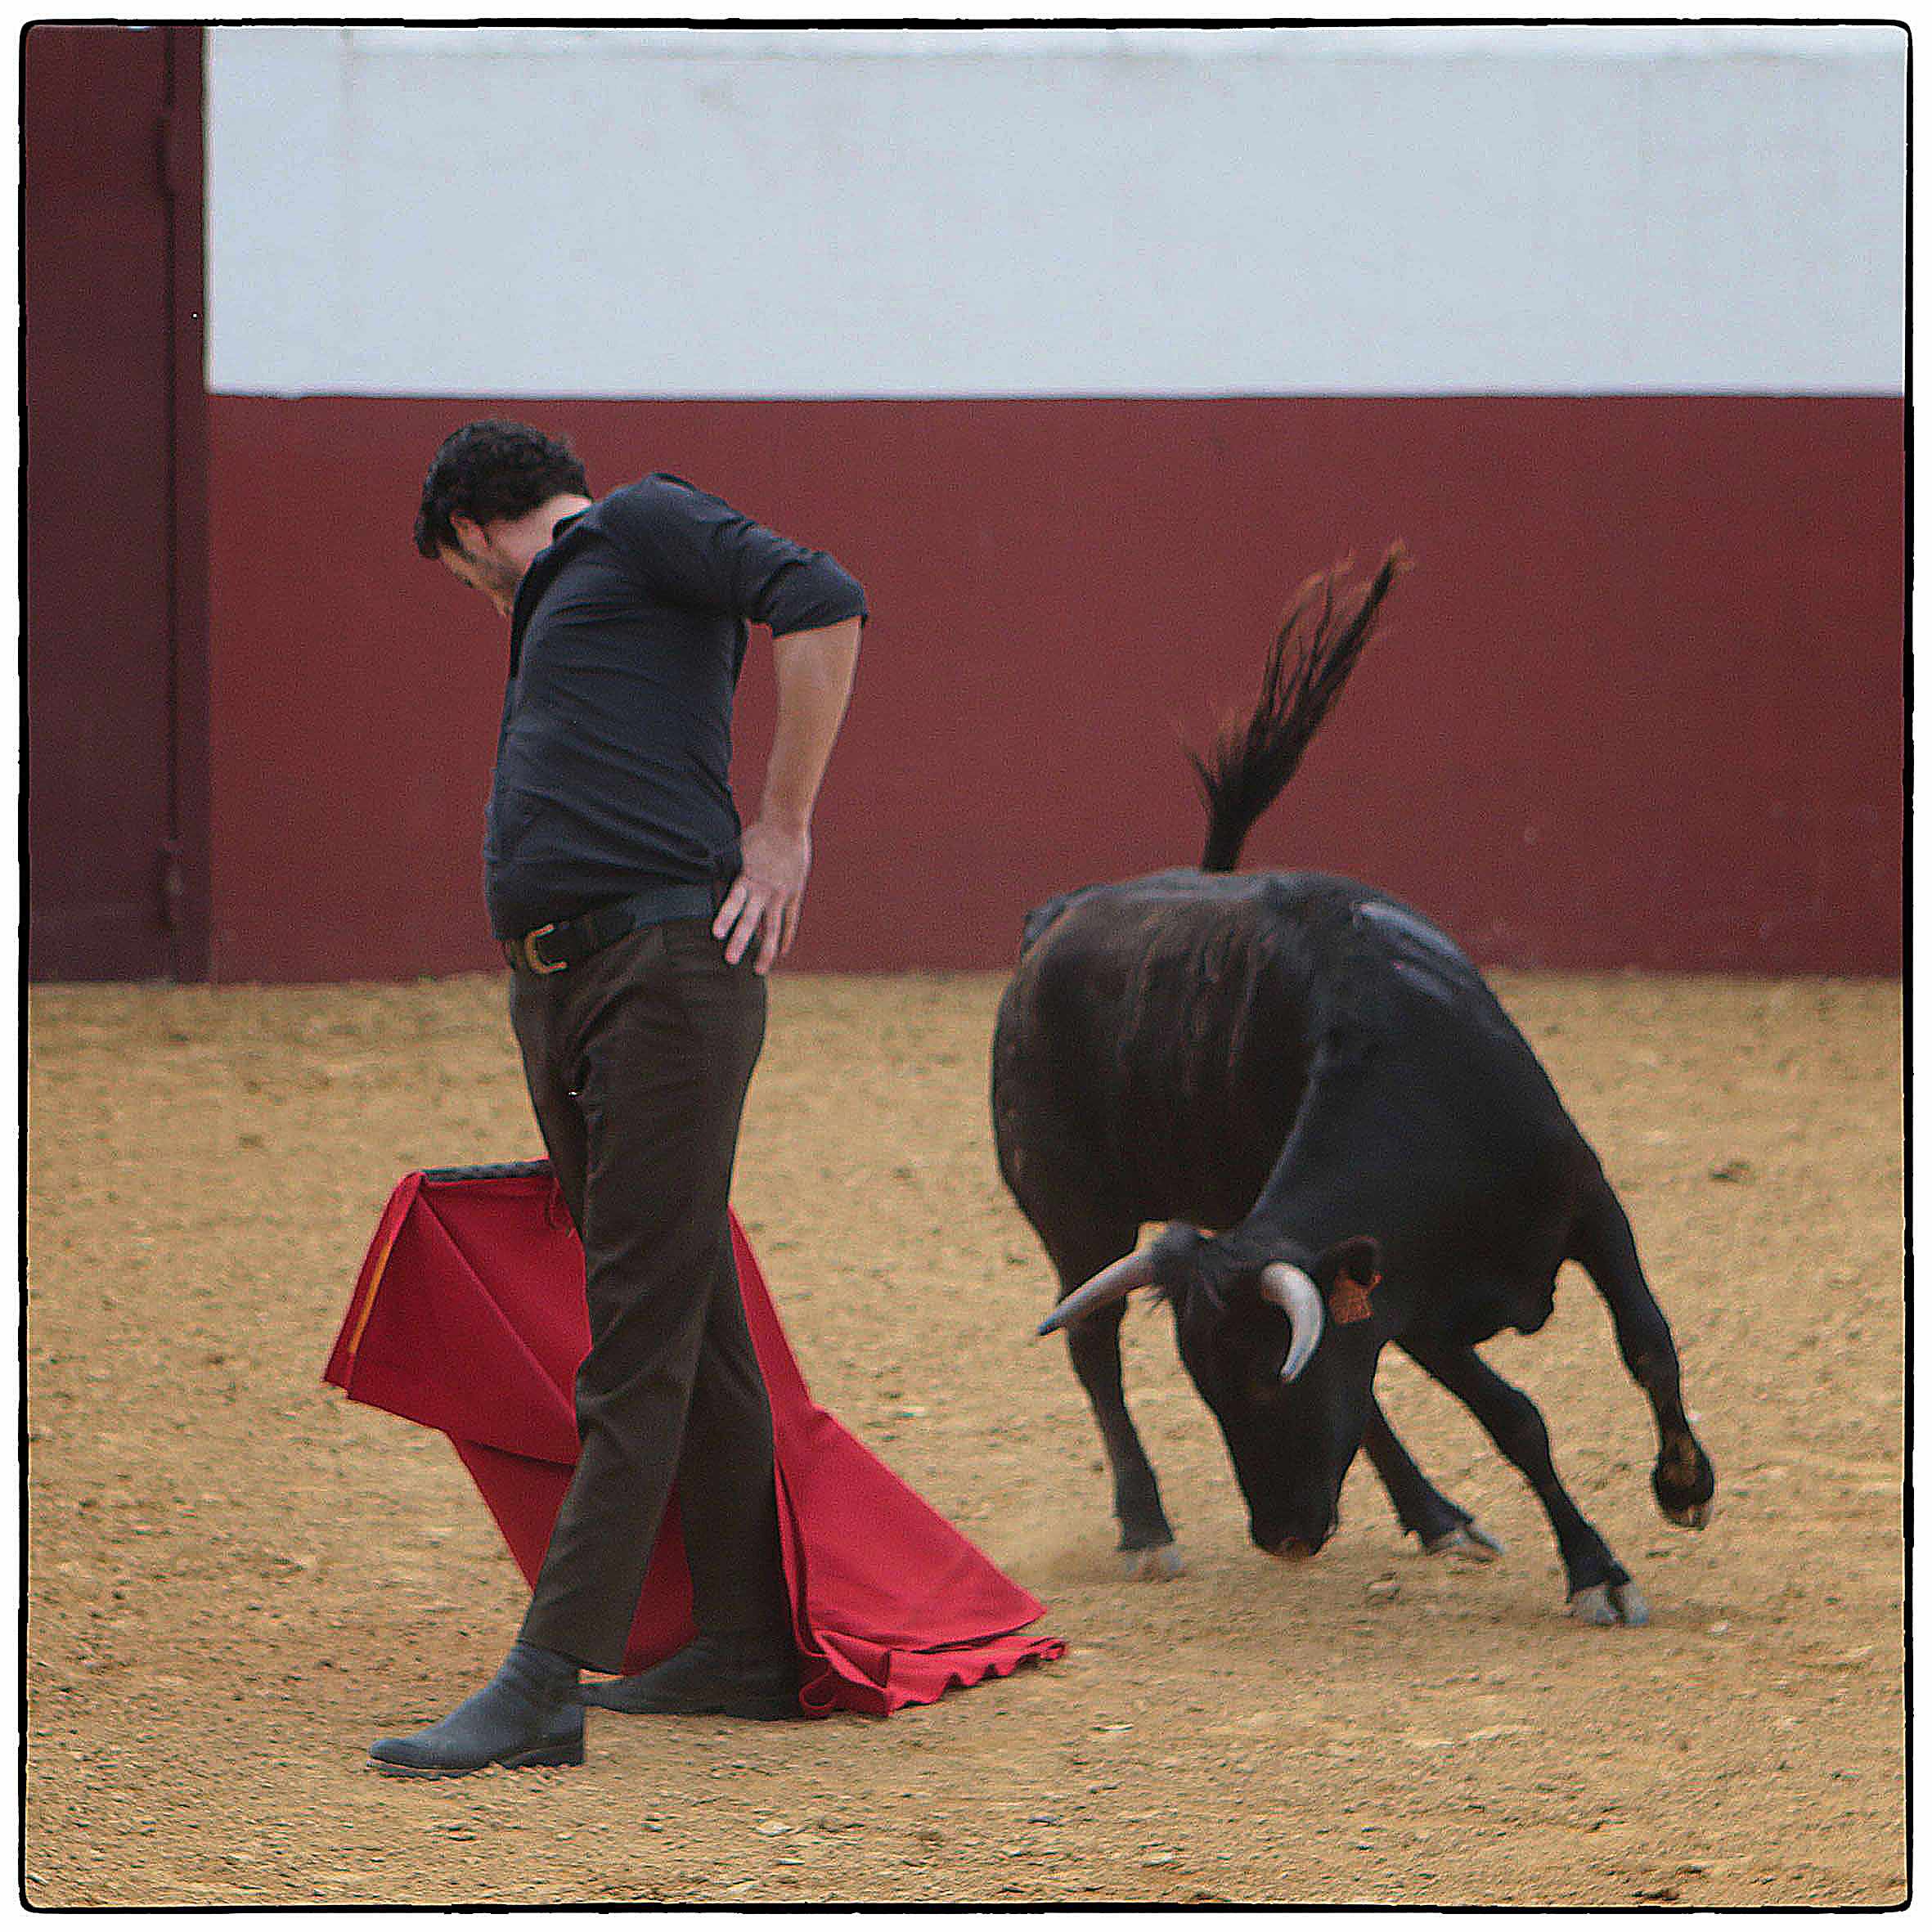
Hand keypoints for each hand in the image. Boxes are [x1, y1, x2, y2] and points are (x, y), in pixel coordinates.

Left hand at [714, 820, 809, 974]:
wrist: (787, 824)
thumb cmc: (757, 837)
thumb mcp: (735, 852)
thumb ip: (724, 871)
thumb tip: (701, 882)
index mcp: (747, 878)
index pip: (733, 901)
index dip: (725, 917)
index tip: (716, 935)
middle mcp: (764, 890)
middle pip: (751, 921)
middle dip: (740, 942)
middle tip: (730, 962)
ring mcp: (781, 894)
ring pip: (773, 928)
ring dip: (765, 951)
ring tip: (759, 972)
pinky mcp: (793, 895)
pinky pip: (790, 920)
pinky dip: (786, 937)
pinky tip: (781, 952)